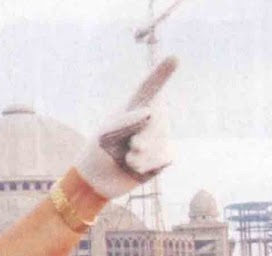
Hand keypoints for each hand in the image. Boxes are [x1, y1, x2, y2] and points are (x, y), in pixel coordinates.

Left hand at [75, 56, 177, 199]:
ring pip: (159, 141)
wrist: (97, 181)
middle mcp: (150, 119)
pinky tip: (135, 167)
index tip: (174, 58)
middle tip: (131, 146)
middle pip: (157, 120)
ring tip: (127, 159)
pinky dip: (148, 164)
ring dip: (140, 154)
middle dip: (143, 136)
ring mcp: (158, 137)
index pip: (150, 87)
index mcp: (133, 108)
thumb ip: (124, 120)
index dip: (162, 73)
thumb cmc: (97, 152)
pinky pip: (164, 156)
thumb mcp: (104, 133)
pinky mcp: (163, 155)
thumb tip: (149, 112)